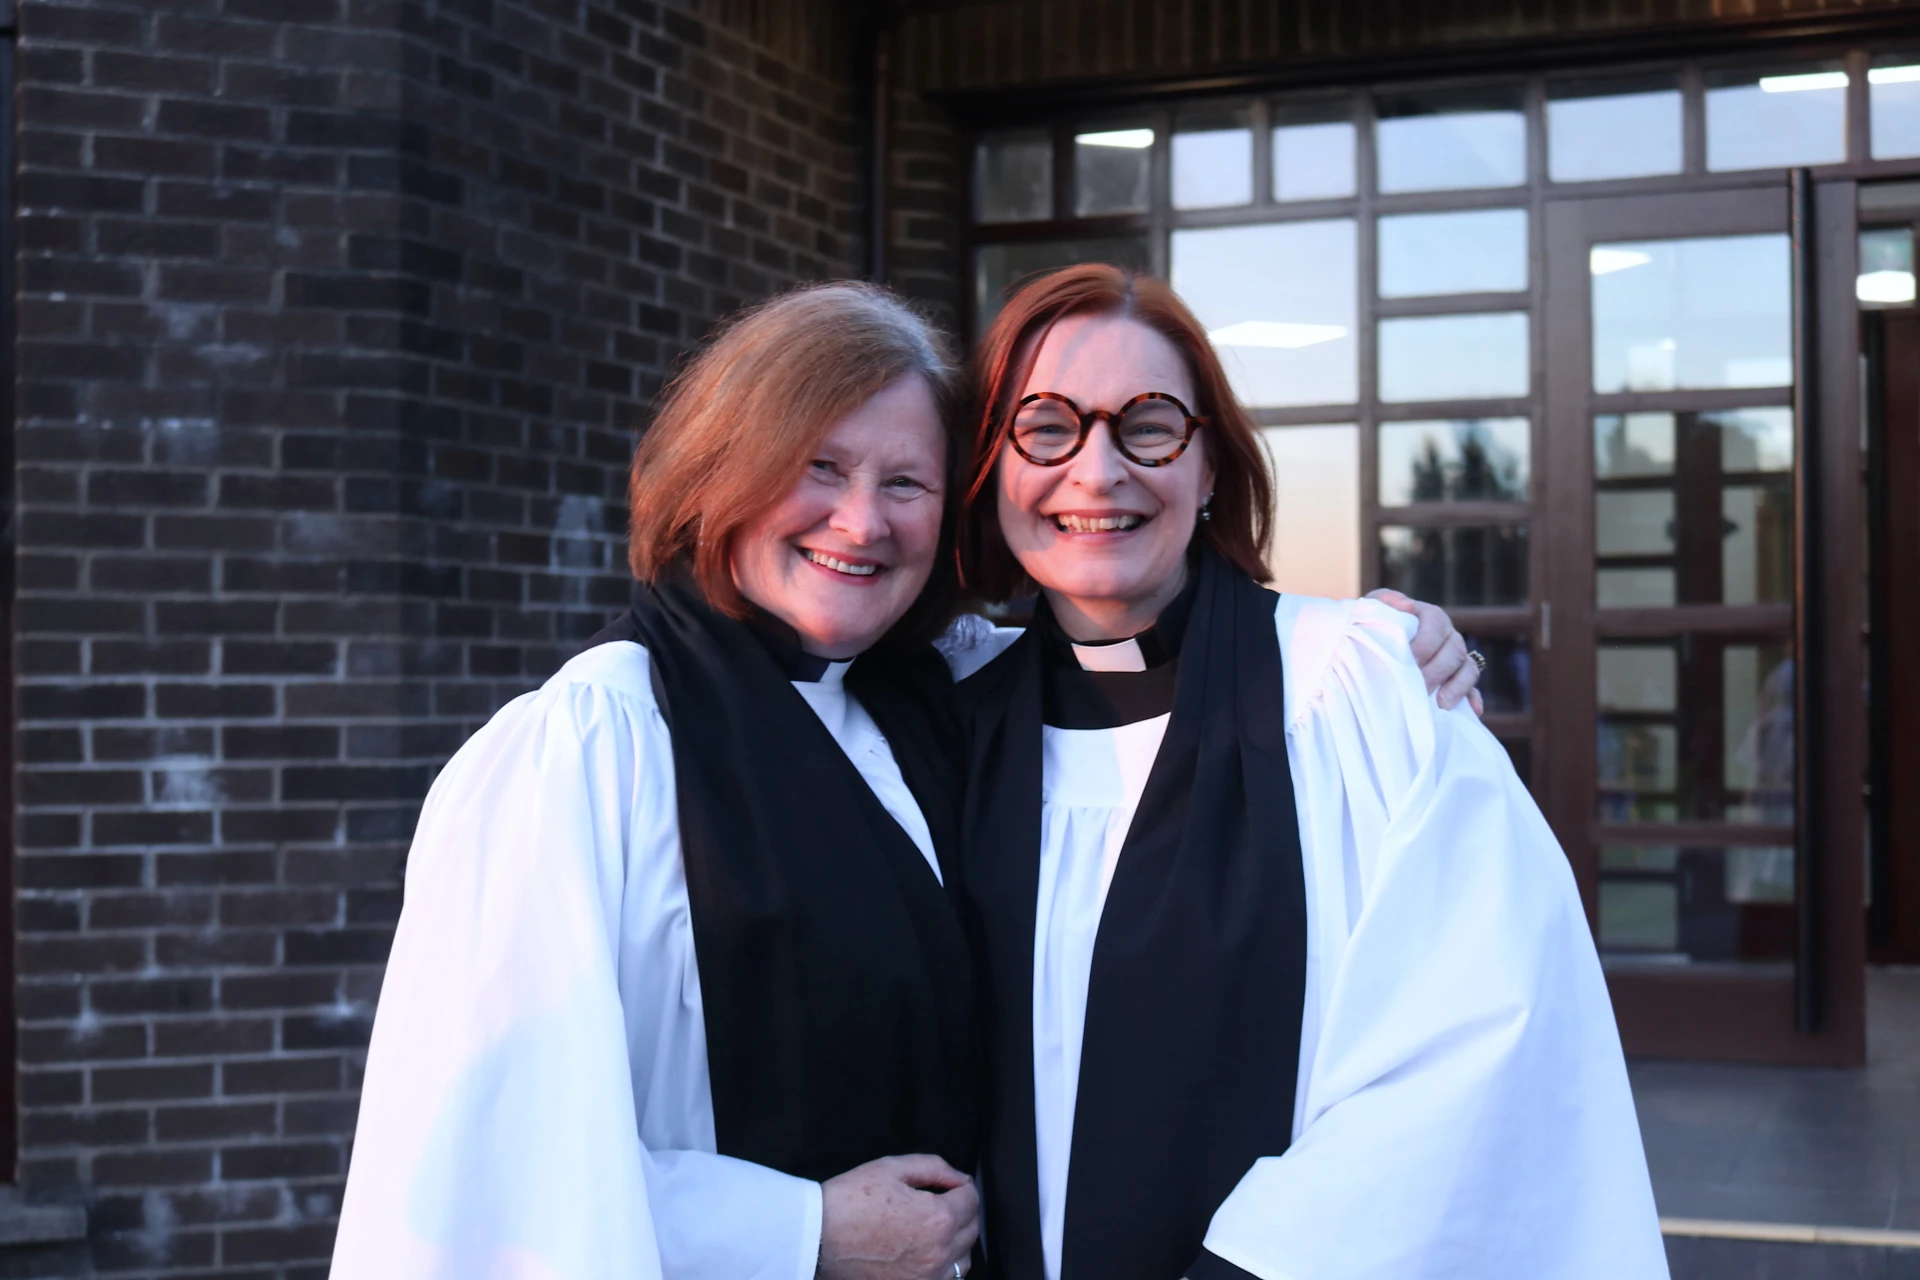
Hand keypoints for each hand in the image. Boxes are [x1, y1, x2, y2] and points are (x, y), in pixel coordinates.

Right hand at [818, 1154, 977, 1279]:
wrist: (816, 1238)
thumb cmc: (849, 1202)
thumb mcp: (891, 1168)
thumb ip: (934, 1168)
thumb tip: (959, 1178)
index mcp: (938, 1219)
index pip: (972, 1199)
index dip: (959, 1186)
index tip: (946, 1186)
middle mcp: (939, 1253)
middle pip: (971, 1229)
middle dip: (960, 1211)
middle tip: (938, 1202)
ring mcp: (927, 1278)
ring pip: (963, 1259)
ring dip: (956, 1241)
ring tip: (931, 1229)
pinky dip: (942, 1266)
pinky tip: (924, 1253)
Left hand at [1366, 589, 1483, 715]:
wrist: (1373, 643)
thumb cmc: (1374, 624)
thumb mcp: (1374, 608)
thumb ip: (1386, 601)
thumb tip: (1406, 605)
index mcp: (1431, 616)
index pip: (1436, 624)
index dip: (1425, 643)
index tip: (1409, 660)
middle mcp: (1448, 635)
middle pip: (1454, 650)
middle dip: (1437, 671)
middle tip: (1419, 688)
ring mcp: (1457, 658)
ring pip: (1468, 668)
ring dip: (1457, 687)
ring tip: (1441, 704)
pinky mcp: (1458, 679)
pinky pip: (1472, 688)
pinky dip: (1473, 698)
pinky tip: (1472, 711)